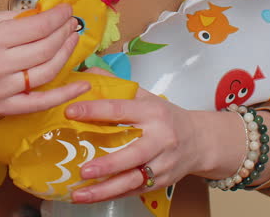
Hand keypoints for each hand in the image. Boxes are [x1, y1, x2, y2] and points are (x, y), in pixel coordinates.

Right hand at [0, 4, 90, 115]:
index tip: (67, 10)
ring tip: (73, 40)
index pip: (37, 27)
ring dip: (66, 54)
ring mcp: (0, 91)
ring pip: (47, 72)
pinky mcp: (3, 108)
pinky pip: (40, 102)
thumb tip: (46, 13)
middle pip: (46, 49)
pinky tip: (82, 83)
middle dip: (65, 33)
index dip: (58, 17)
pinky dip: (64, 94)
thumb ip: (14, 18)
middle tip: (72, 23)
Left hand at [62, 82, 245, 202]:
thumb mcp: (145, 95)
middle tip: (83, 170)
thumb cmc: (165, 117)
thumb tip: (86, 73)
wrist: (199, 141)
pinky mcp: (161, 182)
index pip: (120, 110)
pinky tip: (90, 197)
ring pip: (133, 179)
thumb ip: (115, 85)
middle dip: (108, 164)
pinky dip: (111, 195)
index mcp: (152, 112)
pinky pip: (133, 190)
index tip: (70, 112)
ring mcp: (162, 163)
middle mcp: (160, 139)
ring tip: (80, 194)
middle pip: (134, 153)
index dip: (94, 110)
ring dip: (105, 189)